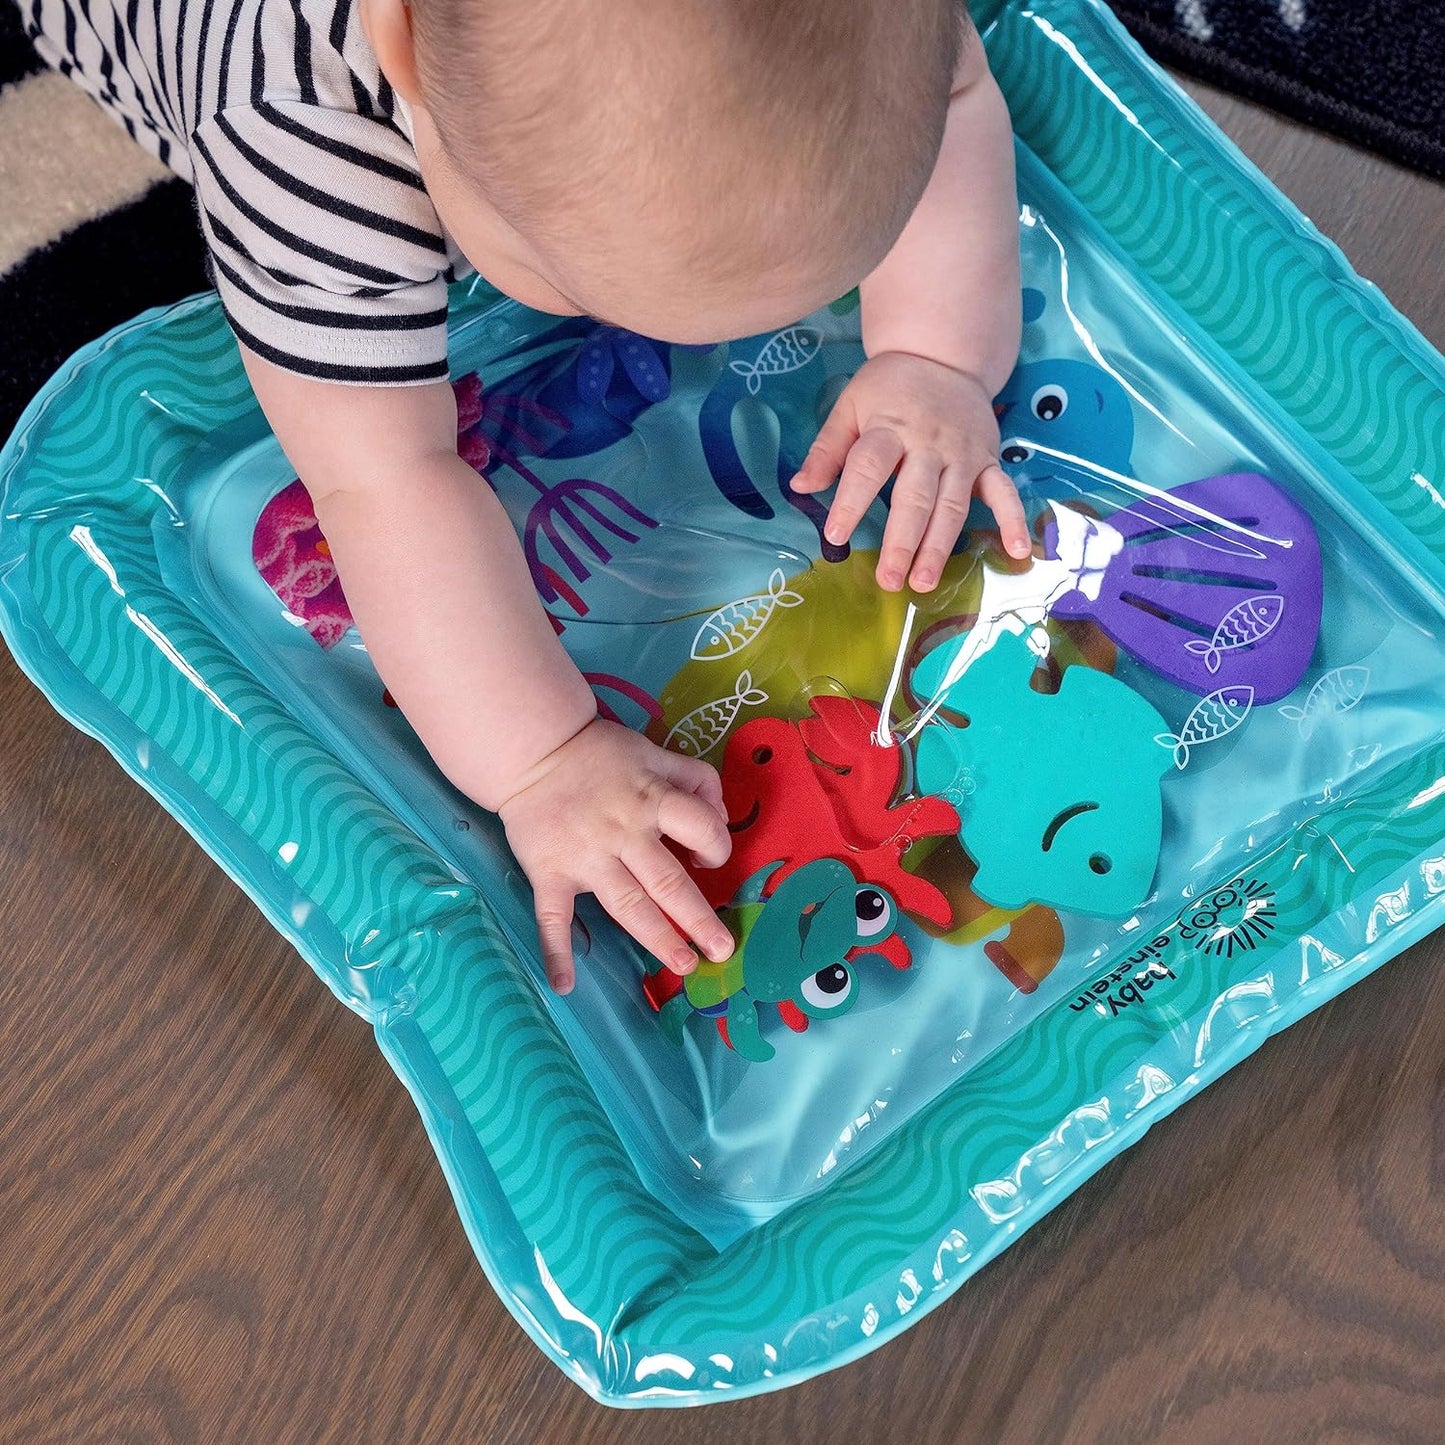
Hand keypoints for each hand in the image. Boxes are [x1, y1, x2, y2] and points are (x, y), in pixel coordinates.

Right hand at [496, 718, 734, 993]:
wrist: (534, 751)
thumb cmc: (600, 755)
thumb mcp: (655, 752)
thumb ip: (695, 779)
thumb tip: (719, 819)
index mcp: (652, 799)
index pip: (700, 827)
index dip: (717, 845)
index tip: (710, 859)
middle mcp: (624, 832)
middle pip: (668, 881)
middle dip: (698, 919)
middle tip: (722, 950)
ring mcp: (586, 857)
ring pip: (628, 904)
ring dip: (657, 938)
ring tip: (684, 965)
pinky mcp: (550, 873)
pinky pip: (553, 916)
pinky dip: (556, 951)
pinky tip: (564, 985)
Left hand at [791, 351, 1030, 590]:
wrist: (944, 353)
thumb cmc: (890, 386)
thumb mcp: (851, 404)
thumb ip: (828, 448)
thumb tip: (800, 486)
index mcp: (889, 428)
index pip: (867, 468)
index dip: (851, 502)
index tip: (835, 534)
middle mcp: (929, 444)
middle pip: (914, 497)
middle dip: (902, 541)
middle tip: (890, 578)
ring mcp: (962, 454)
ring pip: (952, 505)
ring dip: (940, 546)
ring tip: (924, 581)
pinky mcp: (987, 459)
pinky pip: (1003, 492)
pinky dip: (1013, 520)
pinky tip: (1018, 550)